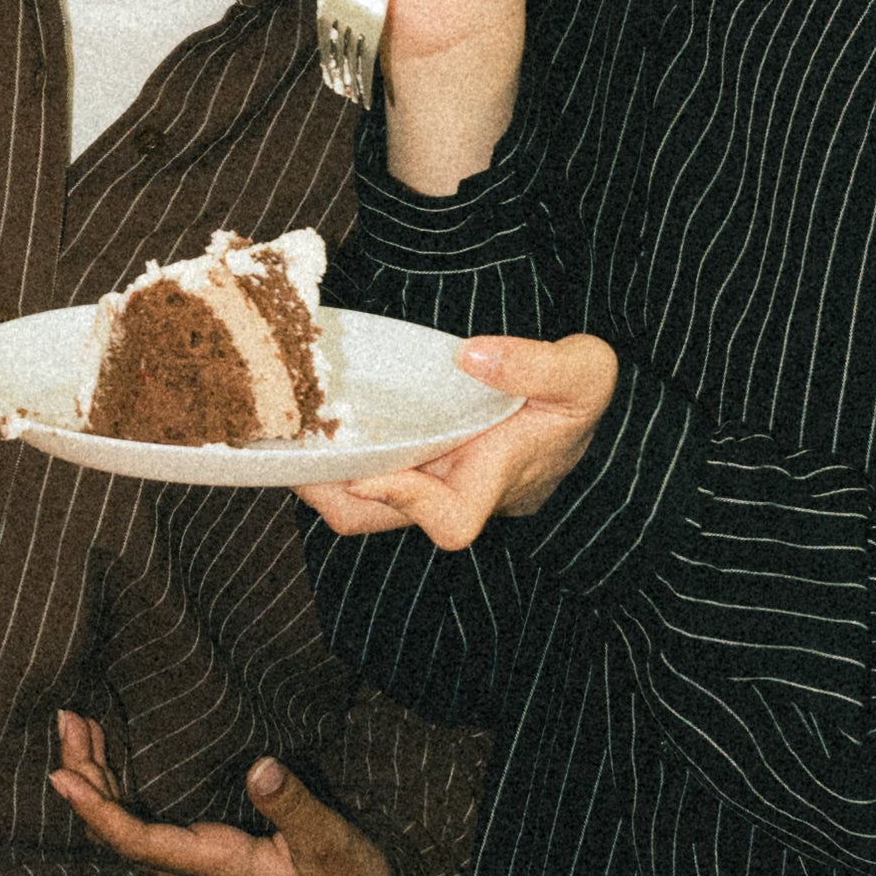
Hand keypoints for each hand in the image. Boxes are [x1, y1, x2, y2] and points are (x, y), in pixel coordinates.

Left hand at [46, 710, 391, 875]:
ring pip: (129, 823)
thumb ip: (294, 805)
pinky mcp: (210, 852)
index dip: (97, 810)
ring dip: (100, 776)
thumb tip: (260, 766)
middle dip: (87, 775)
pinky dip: (122, 787)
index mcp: (216, 866)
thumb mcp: (331, 841)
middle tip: (67, 719)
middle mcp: (197, 868)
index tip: (61, 776)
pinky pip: (147, 822)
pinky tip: (113, 758)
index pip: (138, 841)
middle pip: (119, 829)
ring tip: (78, 725)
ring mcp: (199, 862)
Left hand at [302, 331, 617, 551]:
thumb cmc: (577, 395)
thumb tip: (471, 356)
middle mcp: (452, 489)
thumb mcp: (584, 371)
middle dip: (334, 492)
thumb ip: (538, 364)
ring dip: (323, 475)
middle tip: (299, 448)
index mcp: (497, 477)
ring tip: (291, 433)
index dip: (410, 504)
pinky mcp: (408, 460)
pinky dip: (333, 452)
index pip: (452, 519)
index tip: (373, 472)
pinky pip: (360, 470)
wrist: (569, 408)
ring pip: (360, 502)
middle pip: (382, 519)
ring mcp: (425, 478)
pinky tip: (309, 417)